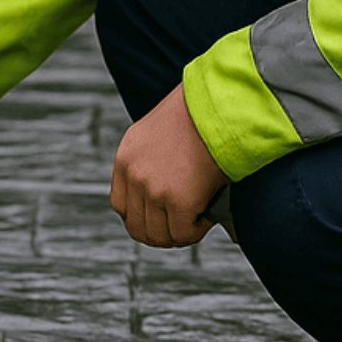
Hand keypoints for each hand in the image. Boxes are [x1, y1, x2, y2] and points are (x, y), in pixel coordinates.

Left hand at [110, 84, 229, 247]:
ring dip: (180, 233)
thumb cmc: (200, 115)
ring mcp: (153, 190)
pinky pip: (184, 234)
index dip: (143, 217)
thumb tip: (164, 192)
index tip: (162, 216)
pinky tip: (208, 215)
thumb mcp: (159, 133)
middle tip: (183, 226)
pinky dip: (197, 230)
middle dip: (161, 233)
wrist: (220, 105)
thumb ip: (151, 161)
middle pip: (137, 228)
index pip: (121, 206)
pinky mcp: (178, 201)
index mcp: (126, 158)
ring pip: (160, 236)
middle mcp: (134, 175)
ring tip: (198, 219)